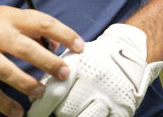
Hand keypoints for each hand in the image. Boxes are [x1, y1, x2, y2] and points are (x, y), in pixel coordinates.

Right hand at [0, 4, 83, 116]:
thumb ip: (24, 26)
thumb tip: (54, 43)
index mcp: (6, 15)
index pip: (41, 21)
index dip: (63, 33)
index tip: (80, 46)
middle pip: (27, 48)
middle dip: (49, 62)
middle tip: (65, 74)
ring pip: (7, 71)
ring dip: (28, 84)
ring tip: (42, 92)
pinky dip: (3, 103)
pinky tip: (16, 112)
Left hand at [27, 24, 162, 116]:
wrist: (130, 52)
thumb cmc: (95, 57)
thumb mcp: (74, 59)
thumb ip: (54, 76)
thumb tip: (34, 97)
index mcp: (79, 67)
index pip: (53, 93)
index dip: (40, 108)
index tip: (32, 114)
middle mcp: (93, 83)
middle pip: (65, 111)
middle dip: (59, 110)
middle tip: (60, 106)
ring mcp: (109, 98)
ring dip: (74, 115)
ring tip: (75, 107)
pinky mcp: (121, 110)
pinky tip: (87, 111)